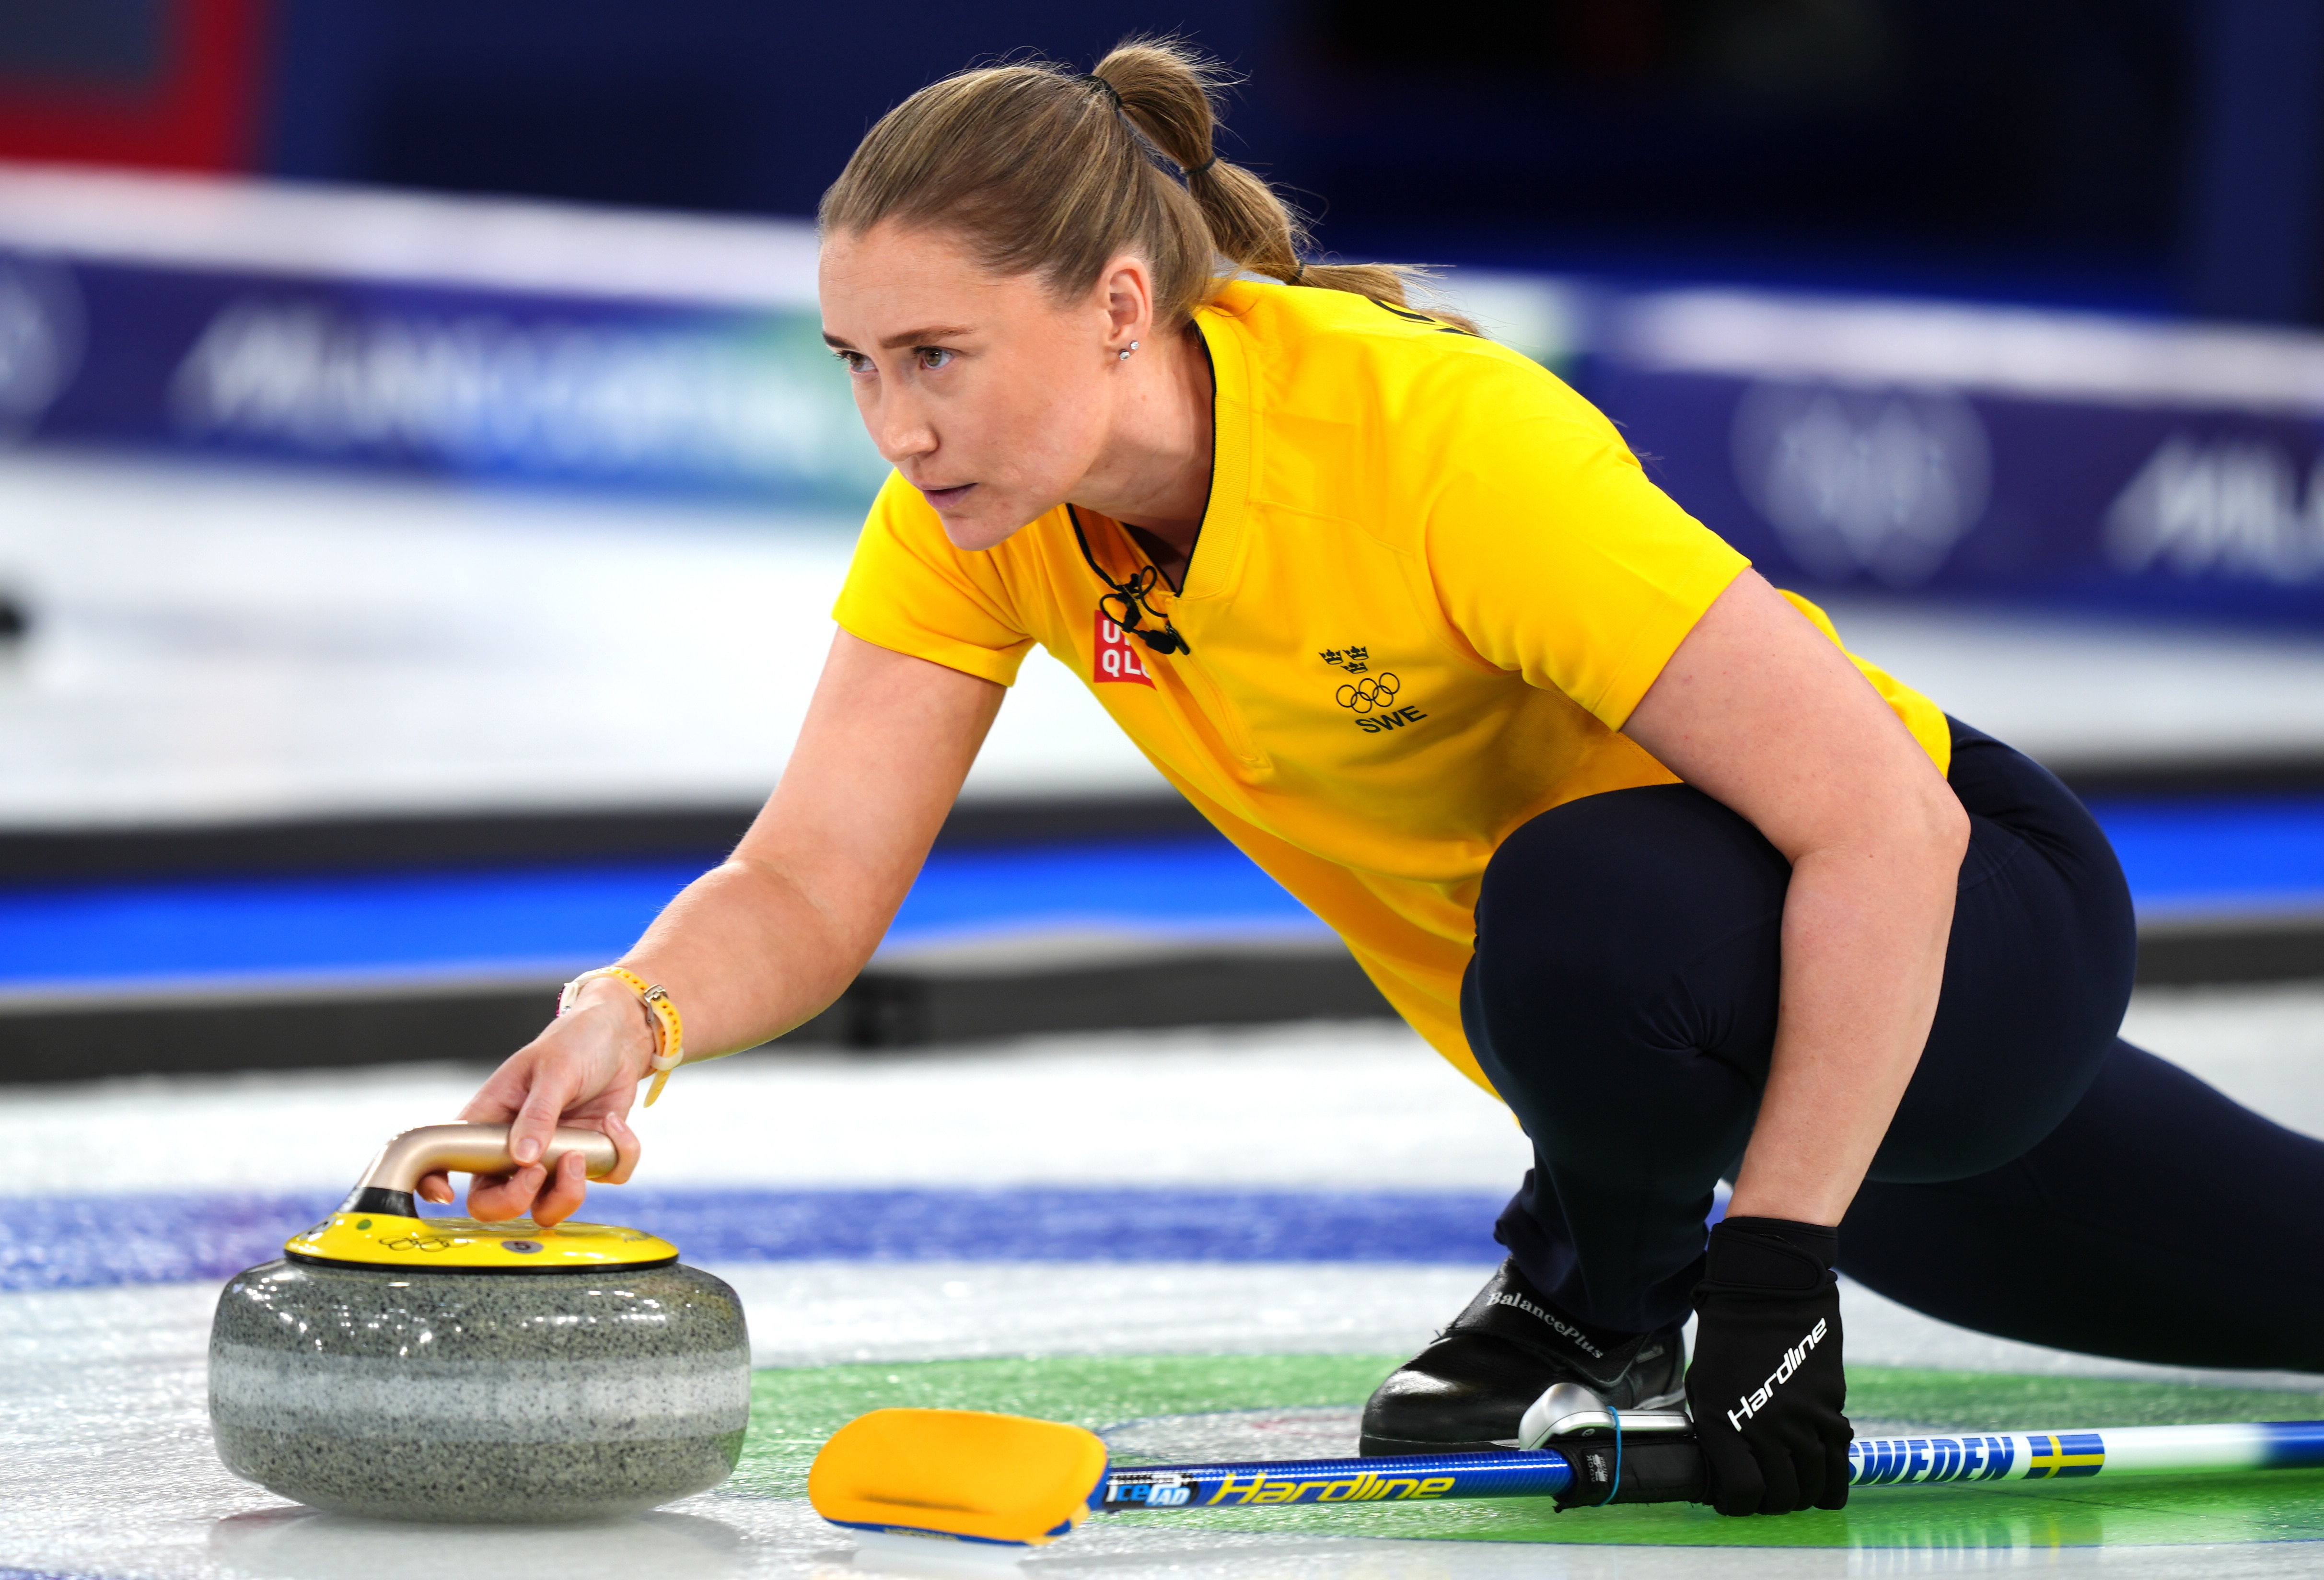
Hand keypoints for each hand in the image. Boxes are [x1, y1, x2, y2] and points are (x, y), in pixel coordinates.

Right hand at [416, 977, 652, 1225]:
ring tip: (581, 1153)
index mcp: (490, 1120)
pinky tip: (613, 1123)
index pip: (448, 1160)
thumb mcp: (554, 1070)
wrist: (618, 1036)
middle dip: (516, 1200)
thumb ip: (538, 1114)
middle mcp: (515, 1148)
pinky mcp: (591, 1157)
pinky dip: (619, 1157)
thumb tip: (522, 1158)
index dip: (435, 1185)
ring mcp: (553, 1157)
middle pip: (495, 1203)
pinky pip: (606, 1177)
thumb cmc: (575, 1043)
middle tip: (540, 1170)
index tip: (446, 1196)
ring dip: (568, 1193)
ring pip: (548, 1208)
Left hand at [1685, 1216, 1850, 1515]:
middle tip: (1772, 1495)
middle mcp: (1763, 1429)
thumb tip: (1727, 1468)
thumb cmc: (1727, 1339)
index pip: (1742, 1493)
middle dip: (1776, 1502)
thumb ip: (1716, 1431)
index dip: (1741, 1505)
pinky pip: (1838, 1456)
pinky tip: (1828, 1477)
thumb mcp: (1705, 1387)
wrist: (1767, 1293)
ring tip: (1802, 1491)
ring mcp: (1801, 1419)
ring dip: (1808, 1494)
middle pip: (1782, 1495)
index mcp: (1722, 1425)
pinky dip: (1835, 1474)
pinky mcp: (1831, 1406)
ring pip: (1814, 1481)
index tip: (1740, 1501)